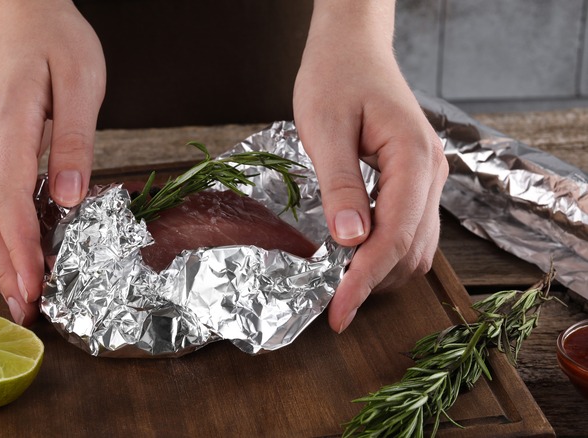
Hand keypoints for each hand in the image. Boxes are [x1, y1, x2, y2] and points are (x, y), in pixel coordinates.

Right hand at [0, 0, 104, 324]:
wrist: (25, 16)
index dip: (20, 245)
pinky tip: (8, 256)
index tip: (35, 283)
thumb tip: (67, 198)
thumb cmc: (58, 42)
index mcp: (10, 122)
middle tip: (25, 308)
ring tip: (15, 294)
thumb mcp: (81, 82)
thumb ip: (73, 140)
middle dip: (2, 265)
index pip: (9, 196)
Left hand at [294, 0, 448, 332]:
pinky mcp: (414, 181)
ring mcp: (427, 178)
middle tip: (332, 303)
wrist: (352, 47)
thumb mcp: (326, 129)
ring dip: (381, 270)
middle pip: (412, 250)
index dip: (364, 280)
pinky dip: (384, 251)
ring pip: (416, 246)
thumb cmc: (336, 76)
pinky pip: (408, 229)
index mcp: (414, 159)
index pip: (395, 237)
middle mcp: (431, 174)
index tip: (338, 312)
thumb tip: (349, 241)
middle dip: (374, 281)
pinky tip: (353, 254)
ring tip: (339, 283)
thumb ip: (339, 185)